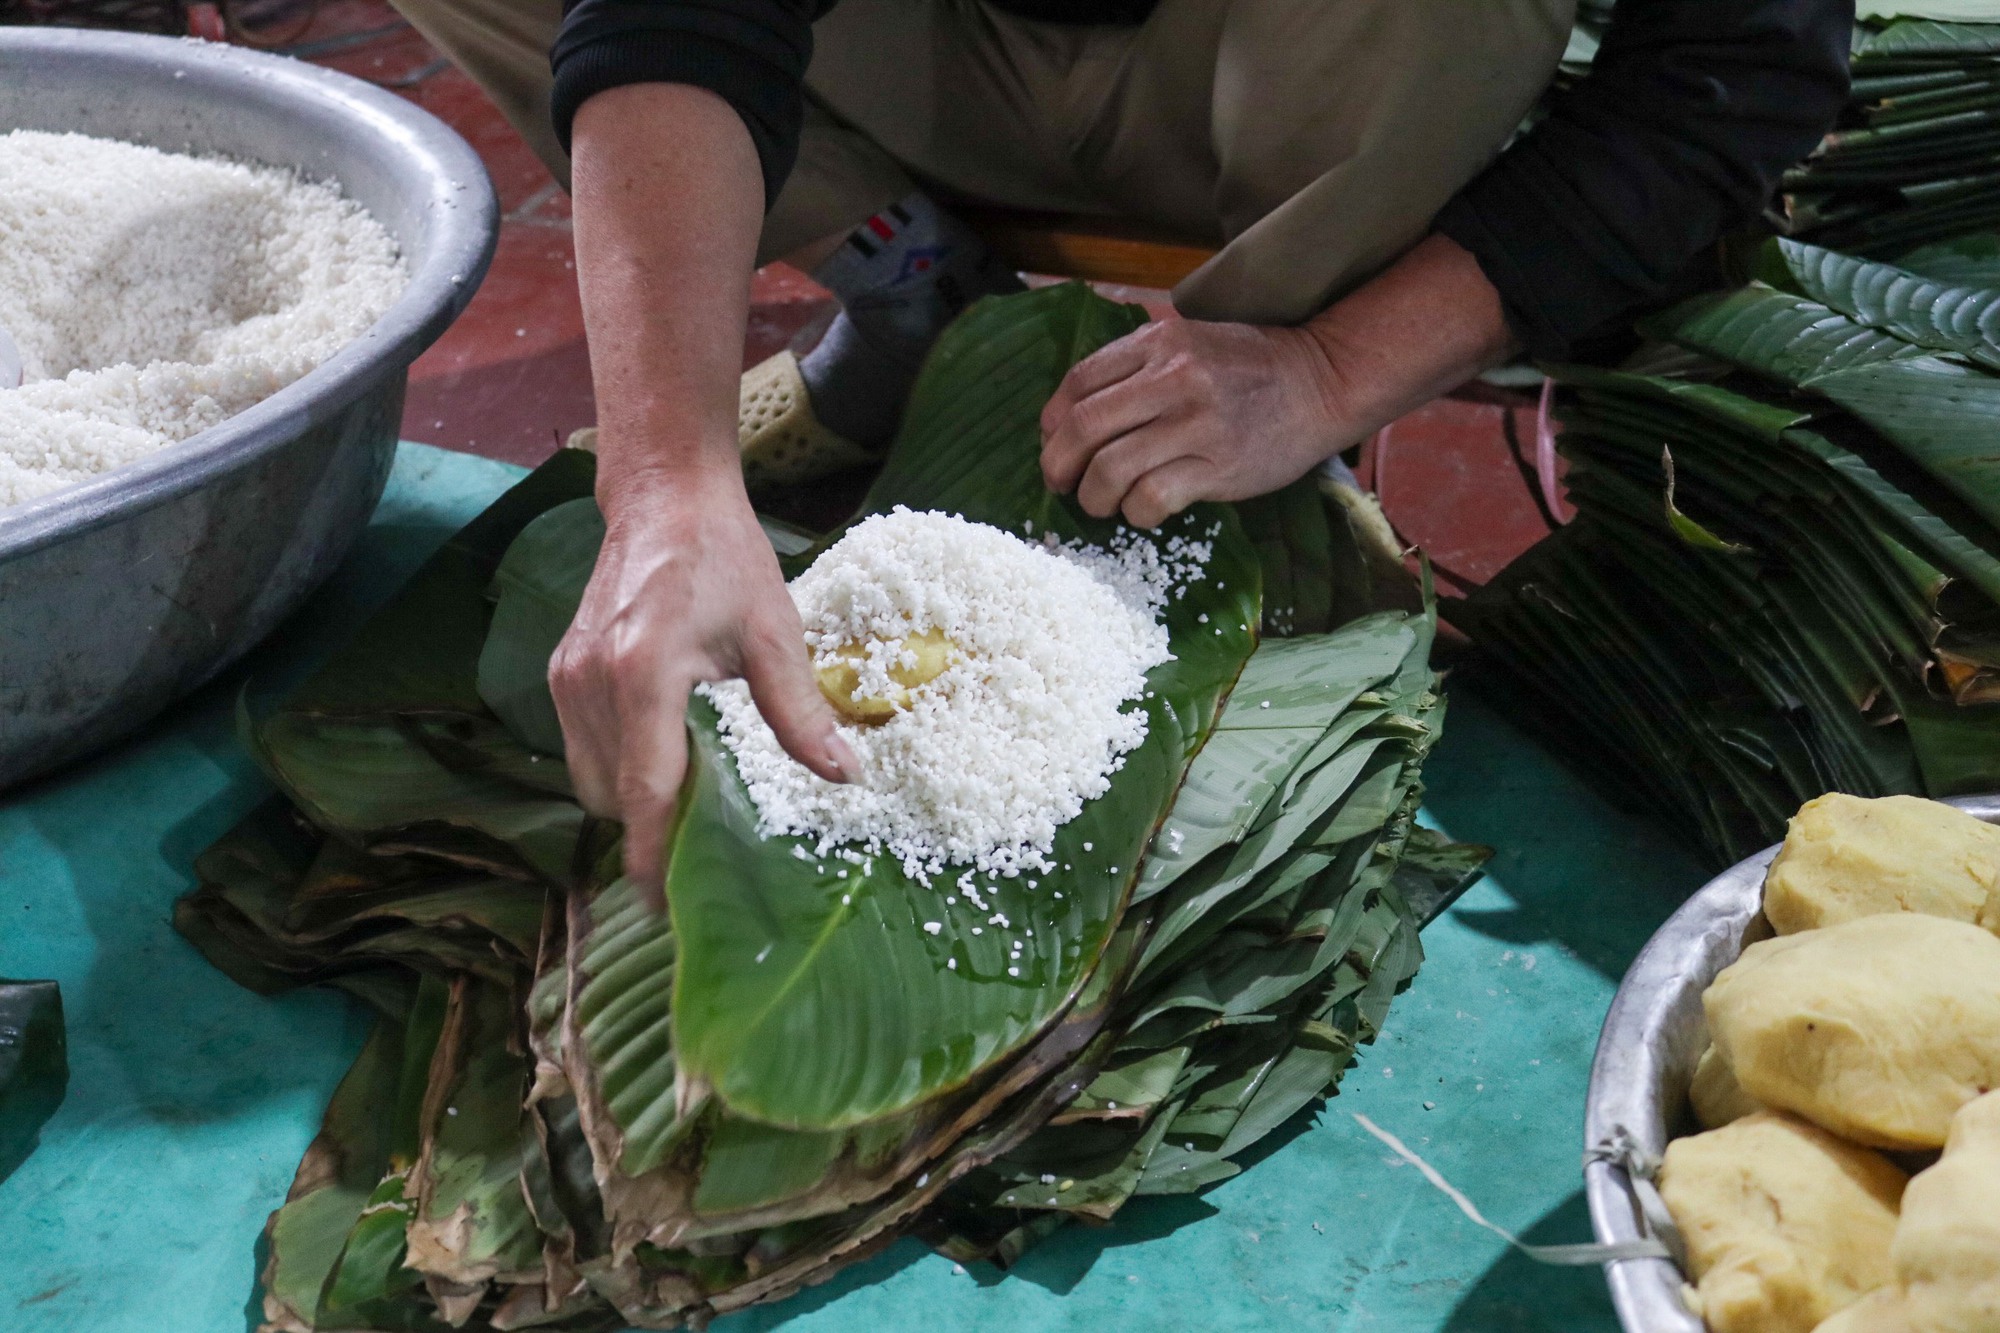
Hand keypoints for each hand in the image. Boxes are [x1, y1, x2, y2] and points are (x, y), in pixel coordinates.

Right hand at [548, 462, 854, 894]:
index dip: (655, 856)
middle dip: (653, 828)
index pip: (647, 790)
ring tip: (692, 791)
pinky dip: (619, 766)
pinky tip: (666, 751)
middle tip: (709, 839)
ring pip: (591, 780)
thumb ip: (802, 713)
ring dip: (634, 799)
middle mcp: (592, 681)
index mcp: (645, 673)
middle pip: (614, 798)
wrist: (665, 499)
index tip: (668, 907)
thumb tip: (845, 776)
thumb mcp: (775, 633)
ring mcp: (568, 678)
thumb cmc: (724, 557)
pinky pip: (583, 749)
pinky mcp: (561, 672)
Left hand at [1040, 319, 1348, 528]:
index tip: (1053, 444)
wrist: (1323, 382)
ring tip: (1101, 503)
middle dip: (1057, 464)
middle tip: (1059, 484)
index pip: (1079, 382)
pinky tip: (1142, 512)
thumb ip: (1137, 366)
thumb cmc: (1251, 368)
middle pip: (1083, 426)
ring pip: (1110, 469)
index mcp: (1160, 343)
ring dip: (1093, 497)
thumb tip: (1071, 416)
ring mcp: (1197, 424)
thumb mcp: (1191, 342)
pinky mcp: (1219, 466)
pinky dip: (1135, 513)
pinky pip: (1151, 498)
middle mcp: (1174, 378)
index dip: (1052, 421)